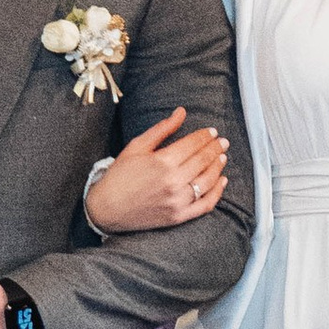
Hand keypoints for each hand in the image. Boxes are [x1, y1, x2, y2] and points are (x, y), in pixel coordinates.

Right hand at [86, 105, 227, 234]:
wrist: (106, 209)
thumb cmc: (120, 175)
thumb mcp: (137, 146)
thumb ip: (162, 129)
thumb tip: (181, 112)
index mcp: (162, 161)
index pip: (193, 144)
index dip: (205, 136)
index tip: (212, 132)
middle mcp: (173, 181)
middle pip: (203, 160)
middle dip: (216, 148)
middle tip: (222, 142)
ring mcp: (178, 201)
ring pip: (208, 181)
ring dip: (218, 167)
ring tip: (222, 157)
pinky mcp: (179, 216)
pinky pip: (206, 204)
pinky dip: (217, 192)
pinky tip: (222, 181)